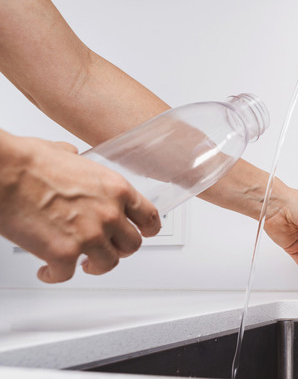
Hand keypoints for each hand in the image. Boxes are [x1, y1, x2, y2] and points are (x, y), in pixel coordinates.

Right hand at [0, 132, 160, 282]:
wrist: (5, 173)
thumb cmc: (28, 162)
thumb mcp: (66, 154)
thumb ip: (78, 162)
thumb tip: (72, 157)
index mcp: (116, 189)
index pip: (149, 216)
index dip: (148, 229)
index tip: (145, 234)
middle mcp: (109, 214)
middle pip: (132, 244)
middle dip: (119, 250)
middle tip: (107, 250)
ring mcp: (90, 236)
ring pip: (107, 264)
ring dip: (94, 266)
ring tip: (81, 263)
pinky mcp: (64, 254)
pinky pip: (67, 275)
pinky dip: (56, 275)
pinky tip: (47, 270)